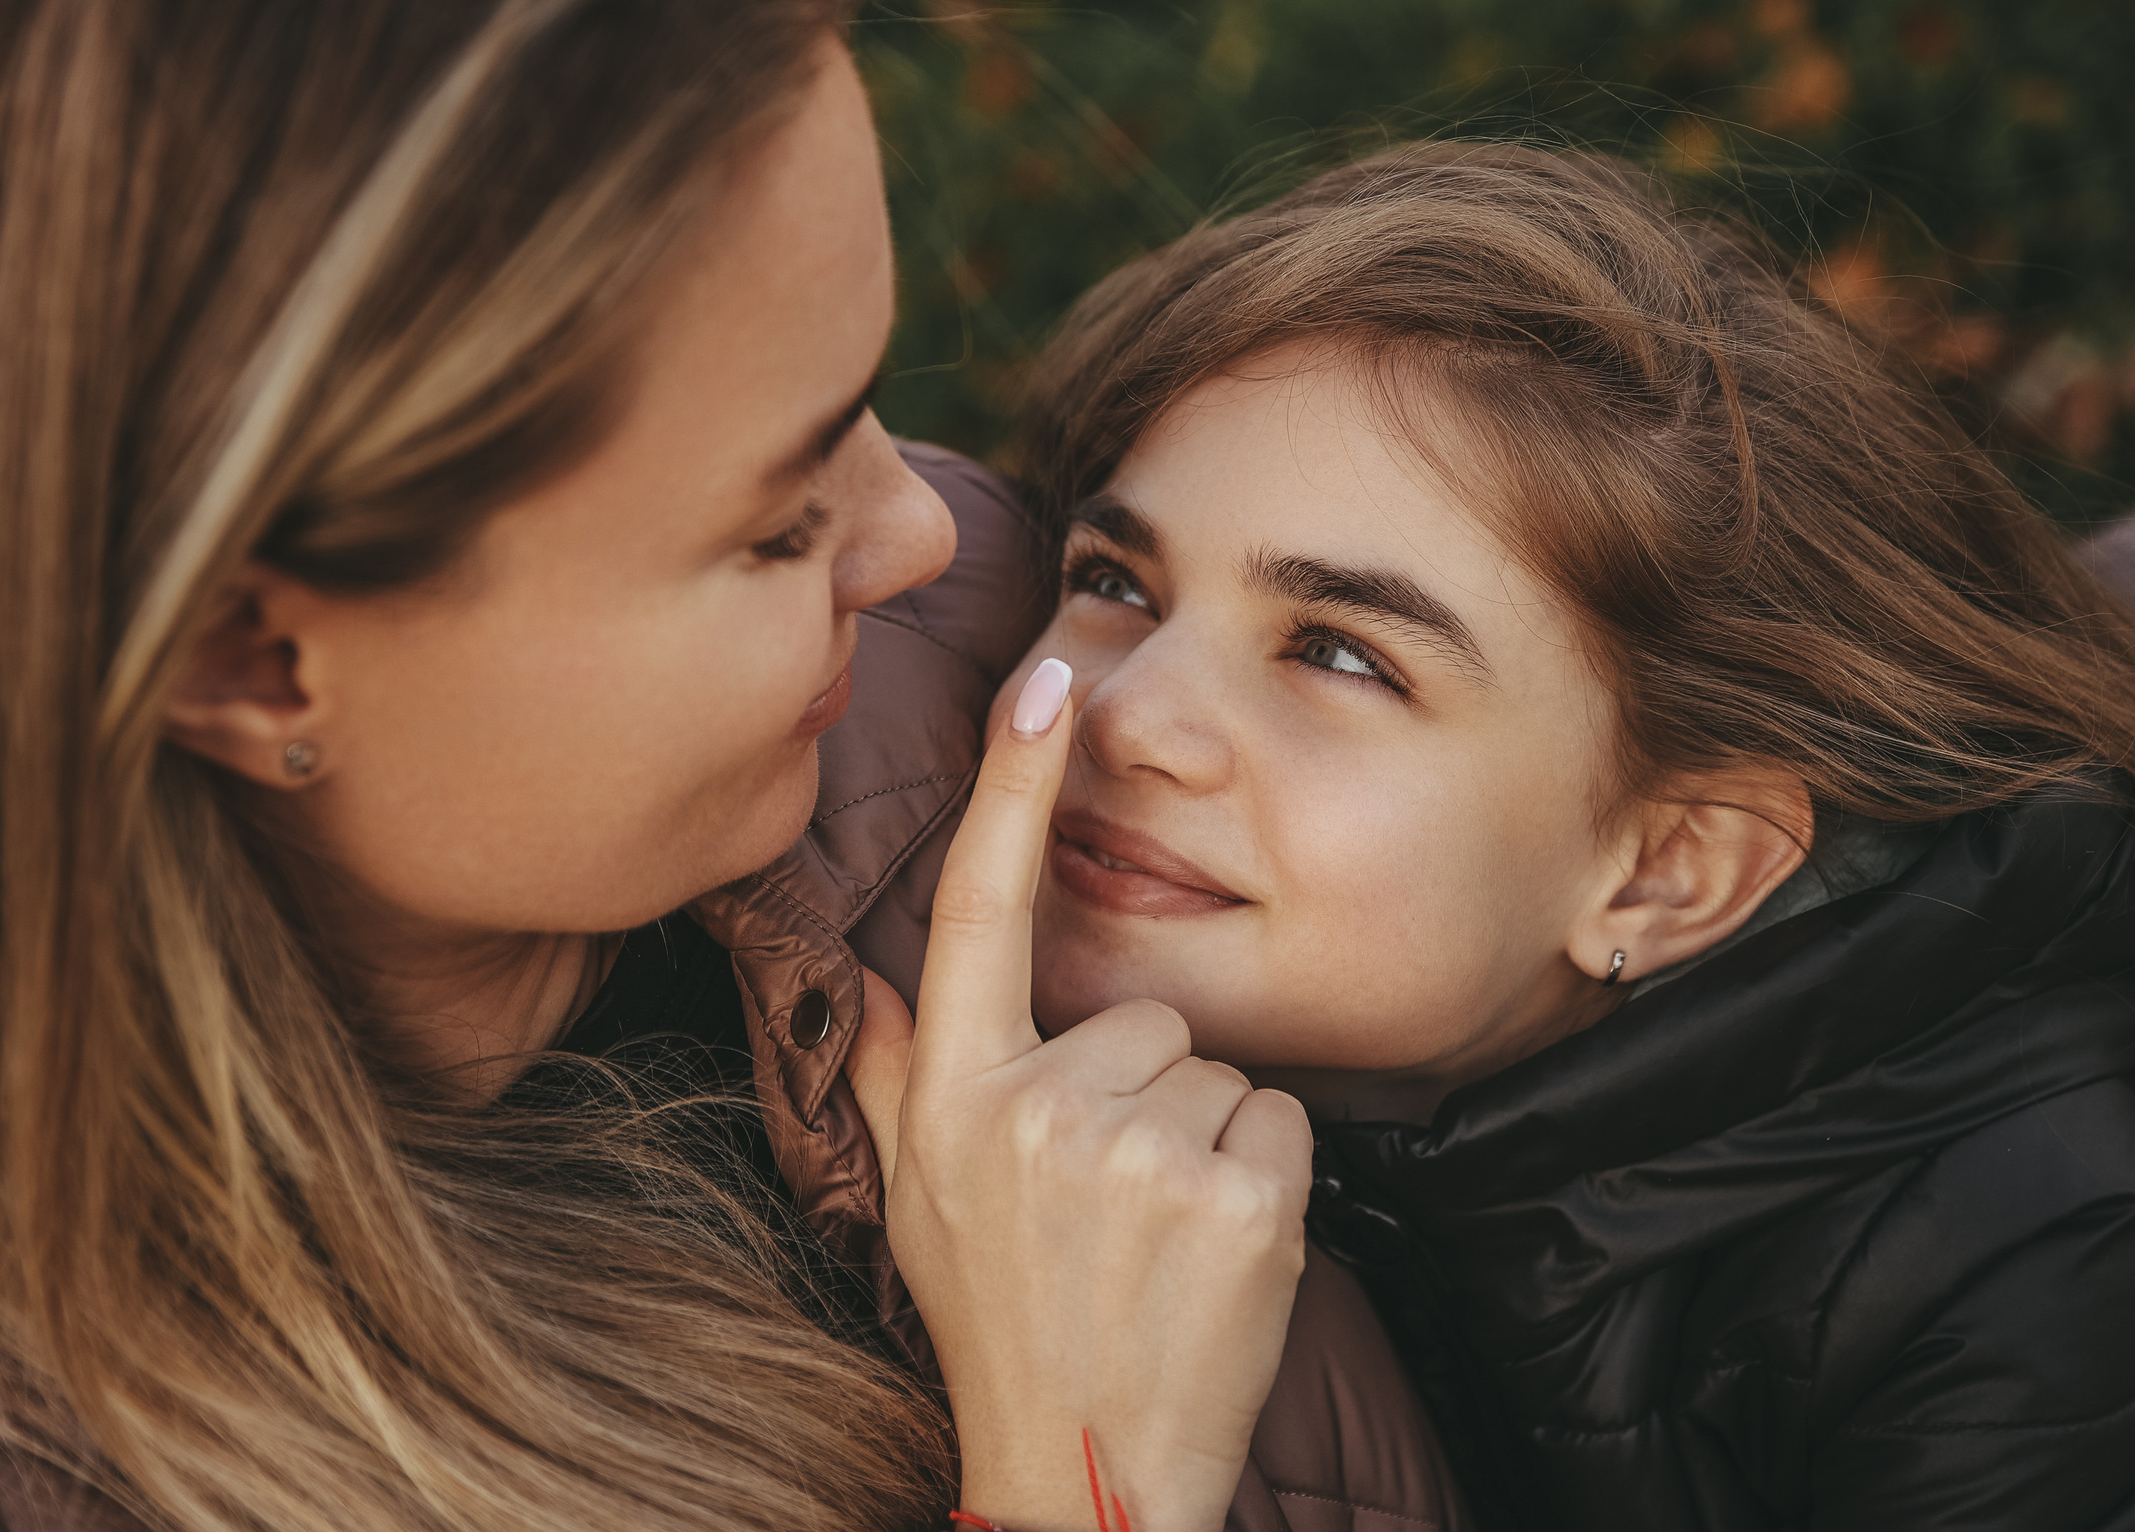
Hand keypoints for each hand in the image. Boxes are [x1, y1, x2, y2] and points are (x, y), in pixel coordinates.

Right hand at [846, 659, 1312, 1531]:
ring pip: (1213, 1066)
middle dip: (1142, 1090)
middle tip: (1111, 1205)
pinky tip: (1215, 1252)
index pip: (977, 911)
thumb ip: (890, 1073)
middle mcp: (1038, 1110)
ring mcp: (1142, 1149)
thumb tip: (857, 973)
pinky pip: (1278, 1116)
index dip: (1013, 787)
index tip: (1048, 682)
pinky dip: (1265, 1176)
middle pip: (1139, 1011)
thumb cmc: (1005, 1324)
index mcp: (956, 1098)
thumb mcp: (916, 1201)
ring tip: (1158, 1237)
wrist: (1089, 1476)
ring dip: (1204, 1138)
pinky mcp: (1242, 1189)